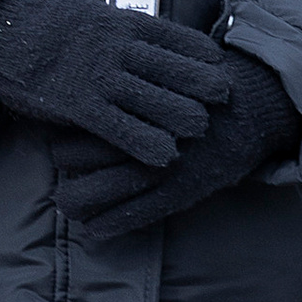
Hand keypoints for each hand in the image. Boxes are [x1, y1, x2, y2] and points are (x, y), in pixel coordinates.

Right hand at [0, 0, 232, 162]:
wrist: (0, 32)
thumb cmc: (48, 26)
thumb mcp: (93, 14)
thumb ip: (124, 28)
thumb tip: (153, 35)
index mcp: (123, 23)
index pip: (180, 38)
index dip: (205, 56)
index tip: (220, 68)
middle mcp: (117, 47)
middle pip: (178, 70)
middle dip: (206, 86)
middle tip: (223, 101)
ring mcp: (98, 75)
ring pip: (157, 100)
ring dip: (184, 117)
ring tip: (200, 129)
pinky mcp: (78, 103)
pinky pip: (121, 128)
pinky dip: (147, 143)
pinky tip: (166, 157)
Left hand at [56, 47, 299, 236]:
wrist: (249, 110)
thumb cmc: (196, 89)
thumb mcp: (161, 73)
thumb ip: (124, 86)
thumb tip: (76, 91)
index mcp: (135, 103)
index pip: (78, 121)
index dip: (58, 130)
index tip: (52, 135)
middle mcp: (142, 136)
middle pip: (76, 157)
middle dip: (60, 166)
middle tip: (57, 168)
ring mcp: (161, 169)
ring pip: (96, 193)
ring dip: (74, 202)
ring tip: (67, 202)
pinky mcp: (178, 194)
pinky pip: (132, 217)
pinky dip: (107, 225)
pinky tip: (94, 228)